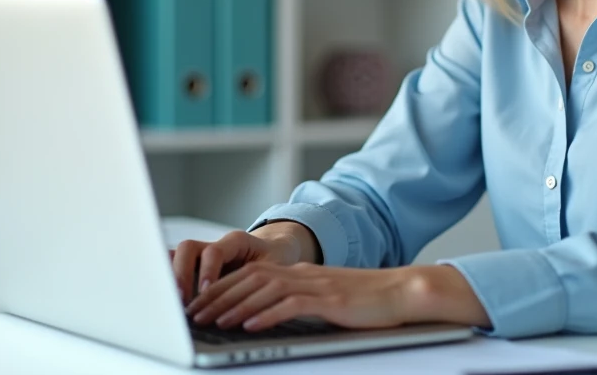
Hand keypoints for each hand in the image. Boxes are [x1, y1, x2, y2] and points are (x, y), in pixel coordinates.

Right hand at [170, 230, 299, 304]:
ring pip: (175, 254)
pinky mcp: (195, 264)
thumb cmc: (276, 259)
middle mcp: (215, 243)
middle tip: (182, 300)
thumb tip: (258, 306)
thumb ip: (266, 281)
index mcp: (236, 241)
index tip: (206, 291)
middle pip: (187, 248)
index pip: (214, 251)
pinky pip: (174, 265)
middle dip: (181, 274)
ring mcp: (202, 253)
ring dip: (170, 277)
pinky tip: (164, 296)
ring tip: (171, 302)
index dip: (208, 271)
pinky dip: (167, 277)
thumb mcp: (276, 267)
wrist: (274, 249)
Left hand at [186, 261, 425, 331]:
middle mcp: (302, 274)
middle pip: (250, 279)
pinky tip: (250, 325)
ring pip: (265, 290)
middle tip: (194, 314)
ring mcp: (316, 284)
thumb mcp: (325, 298)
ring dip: (235, 306)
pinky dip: (267, 314)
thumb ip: (297, 301)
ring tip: (214, 321)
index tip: (199, 304)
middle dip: (218, 296)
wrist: (402, 291)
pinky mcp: (329, 299)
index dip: (221, 288)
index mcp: (299, 272)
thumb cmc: (366, 300)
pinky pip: (291, 305)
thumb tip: (265, 315)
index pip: (250, 274)